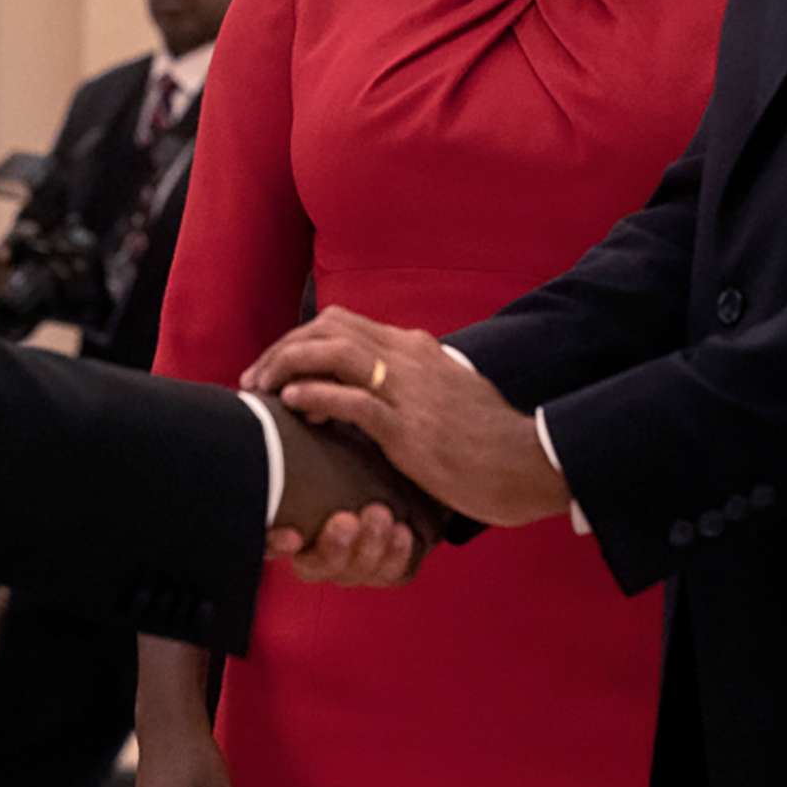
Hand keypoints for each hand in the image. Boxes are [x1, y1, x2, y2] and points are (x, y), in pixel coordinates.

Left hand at [244, 307, 572, 528]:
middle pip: (328, 329)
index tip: (274, 368)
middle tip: (256, 380)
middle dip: (282, 349)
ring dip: (289, 366)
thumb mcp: (446, 393)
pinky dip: (316, 396)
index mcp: (414, 348)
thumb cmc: (487, 438)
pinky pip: (353, 401)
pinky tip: (294, 405)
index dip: (297, 340)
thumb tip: (371, 389)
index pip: (340, 323)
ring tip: (265, 389)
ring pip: (334, 353)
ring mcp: (409, 391)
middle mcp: (408, 357)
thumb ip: (408, 382)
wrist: (530, 462)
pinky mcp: (410, 430)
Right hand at [263, 394, 439, 583]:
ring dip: (368, 545)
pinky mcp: (392, 564)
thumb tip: (262, 385)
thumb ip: (296, 424)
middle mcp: (320, 550)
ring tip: (381, 515)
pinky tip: (404, 531)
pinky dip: (397, 554)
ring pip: (356, 570)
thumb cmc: (346, 449)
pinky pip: (394, 572)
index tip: (291, 533)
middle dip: (334, 546)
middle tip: (346, 520)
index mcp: (291, 525)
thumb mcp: (319, 435)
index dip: (276, 545)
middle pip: (316, 565)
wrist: (406, 466)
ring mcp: (356, 561)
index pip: (273, 544)